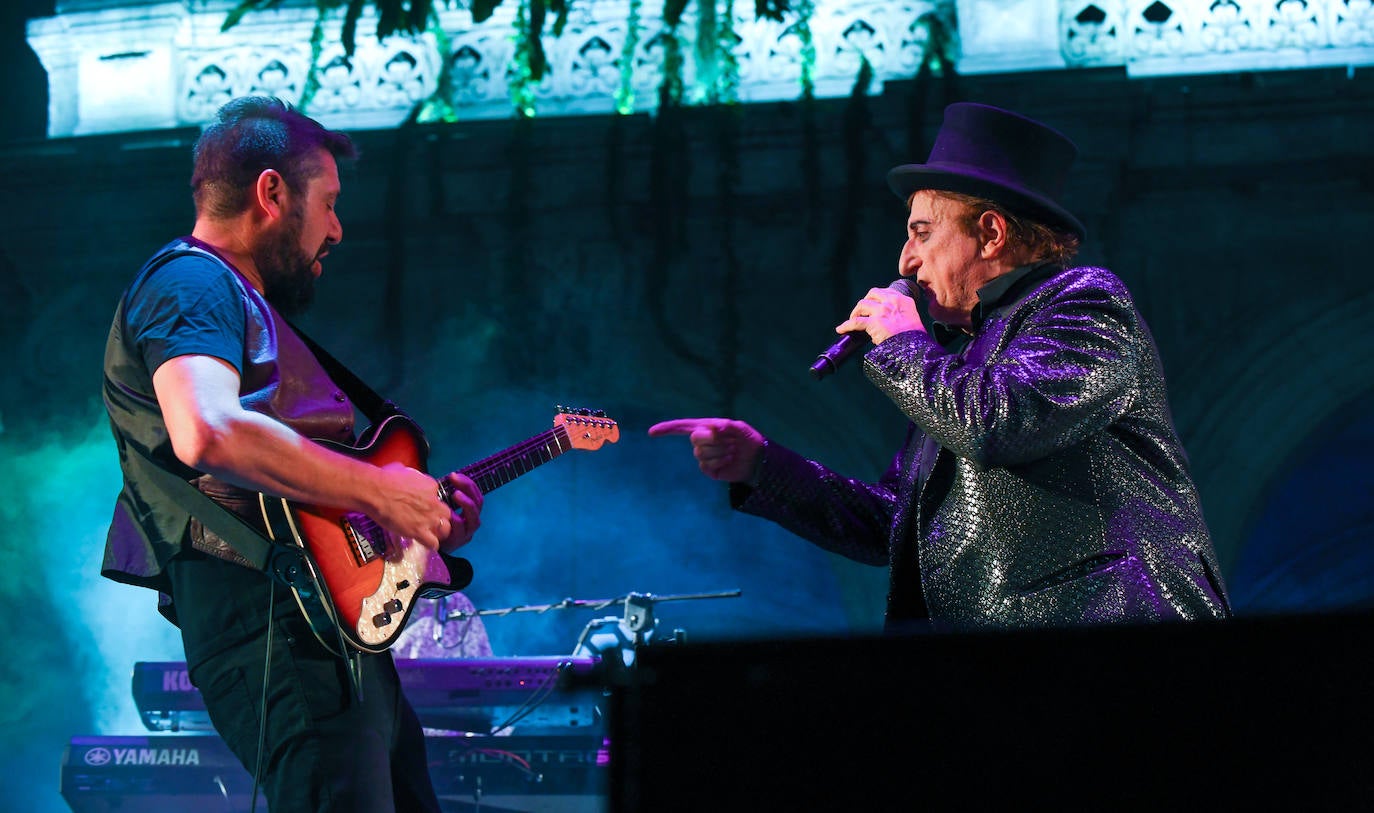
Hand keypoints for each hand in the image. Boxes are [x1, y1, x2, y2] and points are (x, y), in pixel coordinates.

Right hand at [369, 462, 460, 550]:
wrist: (375, 491)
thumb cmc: (385, 478)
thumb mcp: (404, 470)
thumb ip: (412, 477)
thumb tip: (408, 479)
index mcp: (431, 486)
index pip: (438, 496)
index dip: (430, 502)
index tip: (421, 505)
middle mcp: (433, 503)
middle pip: (446, 514)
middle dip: (439, 517)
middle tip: (429, 521)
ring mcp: (428, 518)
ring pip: (445, 529)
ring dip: (439, 532)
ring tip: (430, 534)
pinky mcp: (418, 531)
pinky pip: (433, 543)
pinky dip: (431, 545)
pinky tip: (425, 543)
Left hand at [437, 472, 482, 552]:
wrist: (428, 546)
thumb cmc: (433, 522)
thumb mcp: (440, 507)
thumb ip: (442, 496)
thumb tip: (436, 479)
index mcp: (469, 511)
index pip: (475, 494)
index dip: (467, 483)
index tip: (454, 475)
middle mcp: (471, 521)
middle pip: (478, 503)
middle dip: (468, 489)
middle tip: (455, 481)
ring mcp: (466, 532)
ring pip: (474, 518)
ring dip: (467, 504)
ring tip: (456, 494)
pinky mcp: (457, 541)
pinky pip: (460, 530)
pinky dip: (455, 520)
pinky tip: (447, 513)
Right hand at [648, 418, 764, 482]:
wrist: (757, 459)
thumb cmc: (748, 440)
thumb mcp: (739, 428)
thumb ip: (724, 425)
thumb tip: (710, 428)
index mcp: (706, 428)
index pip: (682, 427)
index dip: (667, 429)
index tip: (651, 432)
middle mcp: (702, 441)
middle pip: (695, 439)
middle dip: (713, 439)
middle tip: (730, 441)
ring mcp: (704, 456)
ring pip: (701, 453)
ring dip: (720, 452)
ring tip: (732, 451)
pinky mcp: (708, 470)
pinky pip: (705, 465)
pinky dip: (719, 462)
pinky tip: (728, 461)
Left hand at [834, 284, 924, 343]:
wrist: (915, 347)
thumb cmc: (916, 337)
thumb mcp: (912, 318)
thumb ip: (902, 314)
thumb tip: (888, 320)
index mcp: (903, 300)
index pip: (886, 292)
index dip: (876, 297)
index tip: (873, 303)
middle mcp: (892, 302)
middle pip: (872, 293)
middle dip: (865, 301)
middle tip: (862, 311)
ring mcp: (882, 311)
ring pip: (862, 305)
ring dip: (856, 312)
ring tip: (853, 319)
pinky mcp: (874, 323)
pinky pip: (855, 322)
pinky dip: (846, 325)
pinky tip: (841, 329)